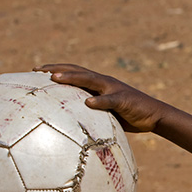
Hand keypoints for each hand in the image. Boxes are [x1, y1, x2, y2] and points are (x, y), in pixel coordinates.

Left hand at [35, 63, 173, 133]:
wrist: (155, 115)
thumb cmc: (129, 116)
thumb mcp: (106, 113)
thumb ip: (91, 112)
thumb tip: (72, 122)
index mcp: (98, 84)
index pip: (74, 72)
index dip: (55, 69)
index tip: (36, 70)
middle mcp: (104, 82)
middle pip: (77, 71)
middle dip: (56, 69)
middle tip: (37, 70)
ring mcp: (114, 89)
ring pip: (89, 80)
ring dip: (72, 78)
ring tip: (55, 78)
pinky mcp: (124, 100)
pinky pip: (110, 100)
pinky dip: (99, 101)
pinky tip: (88, 103)